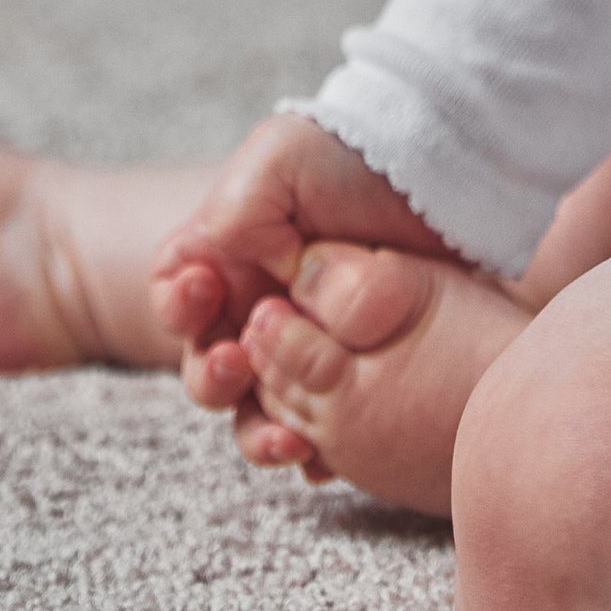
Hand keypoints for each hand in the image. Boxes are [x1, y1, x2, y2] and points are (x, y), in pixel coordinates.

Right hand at [151, 114, 456, 455]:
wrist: (437, 175)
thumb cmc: (351, 156)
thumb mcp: (280, 158)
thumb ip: (238, 212)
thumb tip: (236, 276)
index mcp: (227, 254)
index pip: (173, 293)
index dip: (176, 303)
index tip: (203, 292)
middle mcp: (257, 304)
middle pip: (207, 366)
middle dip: (212, 377)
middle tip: (238, 363)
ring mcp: (304, 342)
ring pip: (257, 411)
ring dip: (258, 431)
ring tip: (285, 436)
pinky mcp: (349, 369)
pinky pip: (317, 427)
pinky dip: (312, 449)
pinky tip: (321, 454)